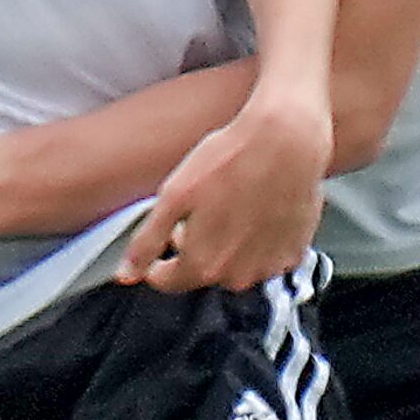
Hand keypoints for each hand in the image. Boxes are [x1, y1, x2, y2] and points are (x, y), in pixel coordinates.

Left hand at [116, 87, 329, 293]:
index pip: (166, 280)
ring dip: (228, 244)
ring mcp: (269, 267)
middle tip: (202, 206)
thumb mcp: (174, 195)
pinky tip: (259, 208)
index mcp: (202, 265)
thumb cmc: (230, 160)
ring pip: (235, 264)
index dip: (159, 257)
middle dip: (196, 246)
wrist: (287, 140)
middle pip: (202, 271)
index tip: (166, 233)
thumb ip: (147, 241)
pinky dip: (259, 239)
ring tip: (232, 202)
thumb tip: (125, 275)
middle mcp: (237, 276)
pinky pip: (266, 256)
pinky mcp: (294, 252)